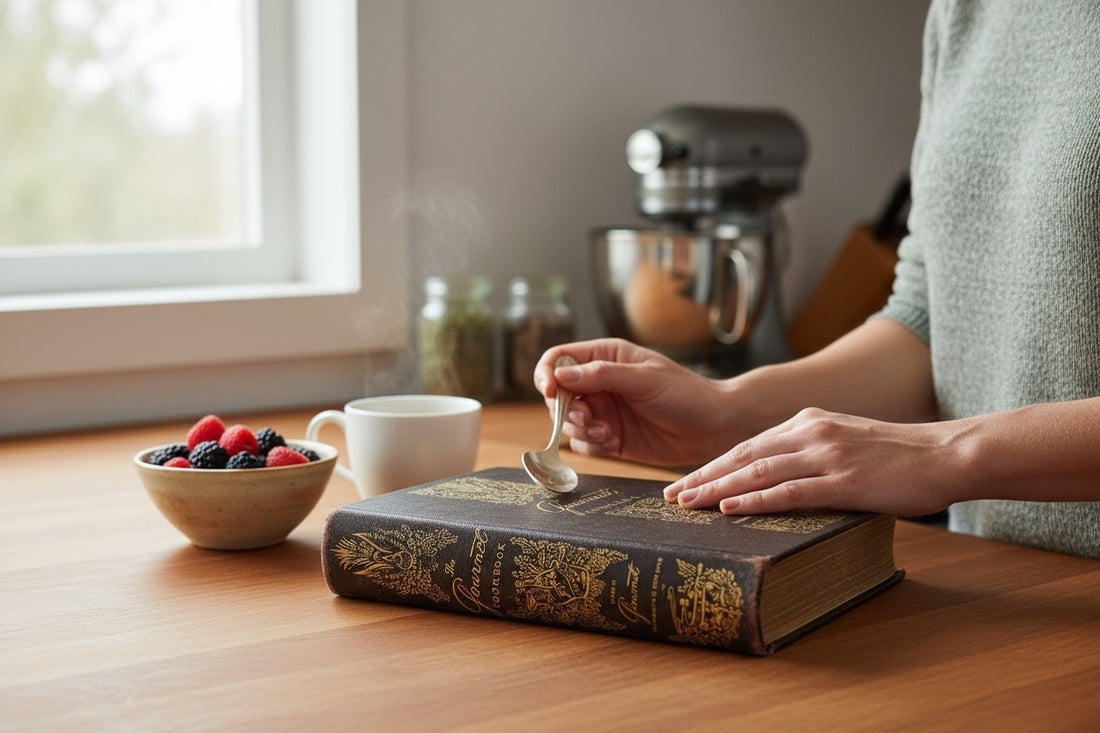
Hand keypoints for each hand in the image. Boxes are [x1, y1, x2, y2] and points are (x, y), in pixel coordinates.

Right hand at [533, 339, 740, 467]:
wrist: (714, 428)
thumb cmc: (685, 395)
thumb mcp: (644, 379)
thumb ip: (602, 375)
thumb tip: (560, 375)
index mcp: (605, 357)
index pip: (559, 359)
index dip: (547, 374)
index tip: (551, 391)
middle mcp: (599, 383)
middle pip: (556, 395)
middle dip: (566, 410)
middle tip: (590, 418)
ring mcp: (603, 411)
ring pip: (566, 422)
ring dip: (580, 430)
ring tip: (607, 433)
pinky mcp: (609, 438)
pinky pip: (582, 444)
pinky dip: (591, 446)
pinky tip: (614, 443)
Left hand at [664, 407, 962, 515]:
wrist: (948, 453)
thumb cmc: (900, 456)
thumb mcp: (846, 442)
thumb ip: (812, 452)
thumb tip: (780, 478)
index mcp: (808, 422)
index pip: (748, 445)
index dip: (714, 465)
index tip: (687, 481)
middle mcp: (810, 432)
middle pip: (743, 456)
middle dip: (704, 477)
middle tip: (672, 495)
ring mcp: (826, 456)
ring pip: (758, 472)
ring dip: (718, 489)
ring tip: (688, 504)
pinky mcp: (844, 481)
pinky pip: (789, 491)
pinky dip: (755, 501)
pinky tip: (729, 509)